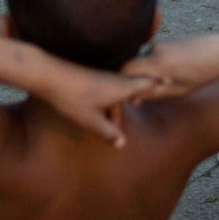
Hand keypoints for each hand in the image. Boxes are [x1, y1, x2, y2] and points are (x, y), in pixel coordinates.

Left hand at [39, 67, 154, 147]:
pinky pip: (105, 88)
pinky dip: (108, 99)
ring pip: (117, 90)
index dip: (157, 82)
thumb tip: (121, 144)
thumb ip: (107, 132)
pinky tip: (97, 109)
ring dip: (118, 104)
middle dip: (139, 96)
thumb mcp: (91, 120)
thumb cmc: (72, 98)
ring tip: (111, 122)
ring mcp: (101, 76)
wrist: (48, 75)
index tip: (170, 80)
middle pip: (132, 88)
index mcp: (120, 87)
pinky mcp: (89, 77)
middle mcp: (114, 79)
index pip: (145, 83)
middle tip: (145, 101)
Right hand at [122, 37, 218, 98]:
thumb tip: (133, 99)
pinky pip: (152, 55)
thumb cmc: (202, 74)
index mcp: (157, 63)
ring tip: (165, 81)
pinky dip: (155, 65)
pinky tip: (172, 72)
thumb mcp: (178, 90)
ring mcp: (159, 43)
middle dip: (134, 79)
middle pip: (132, 65)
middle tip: (146, 92)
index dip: (124, 83)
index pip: (126, 70)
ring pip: (143, 61)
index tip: (129, 95)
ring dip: (147, 72)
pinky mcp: (165, 41)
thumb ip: (153, 94)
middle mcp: (154, 49)